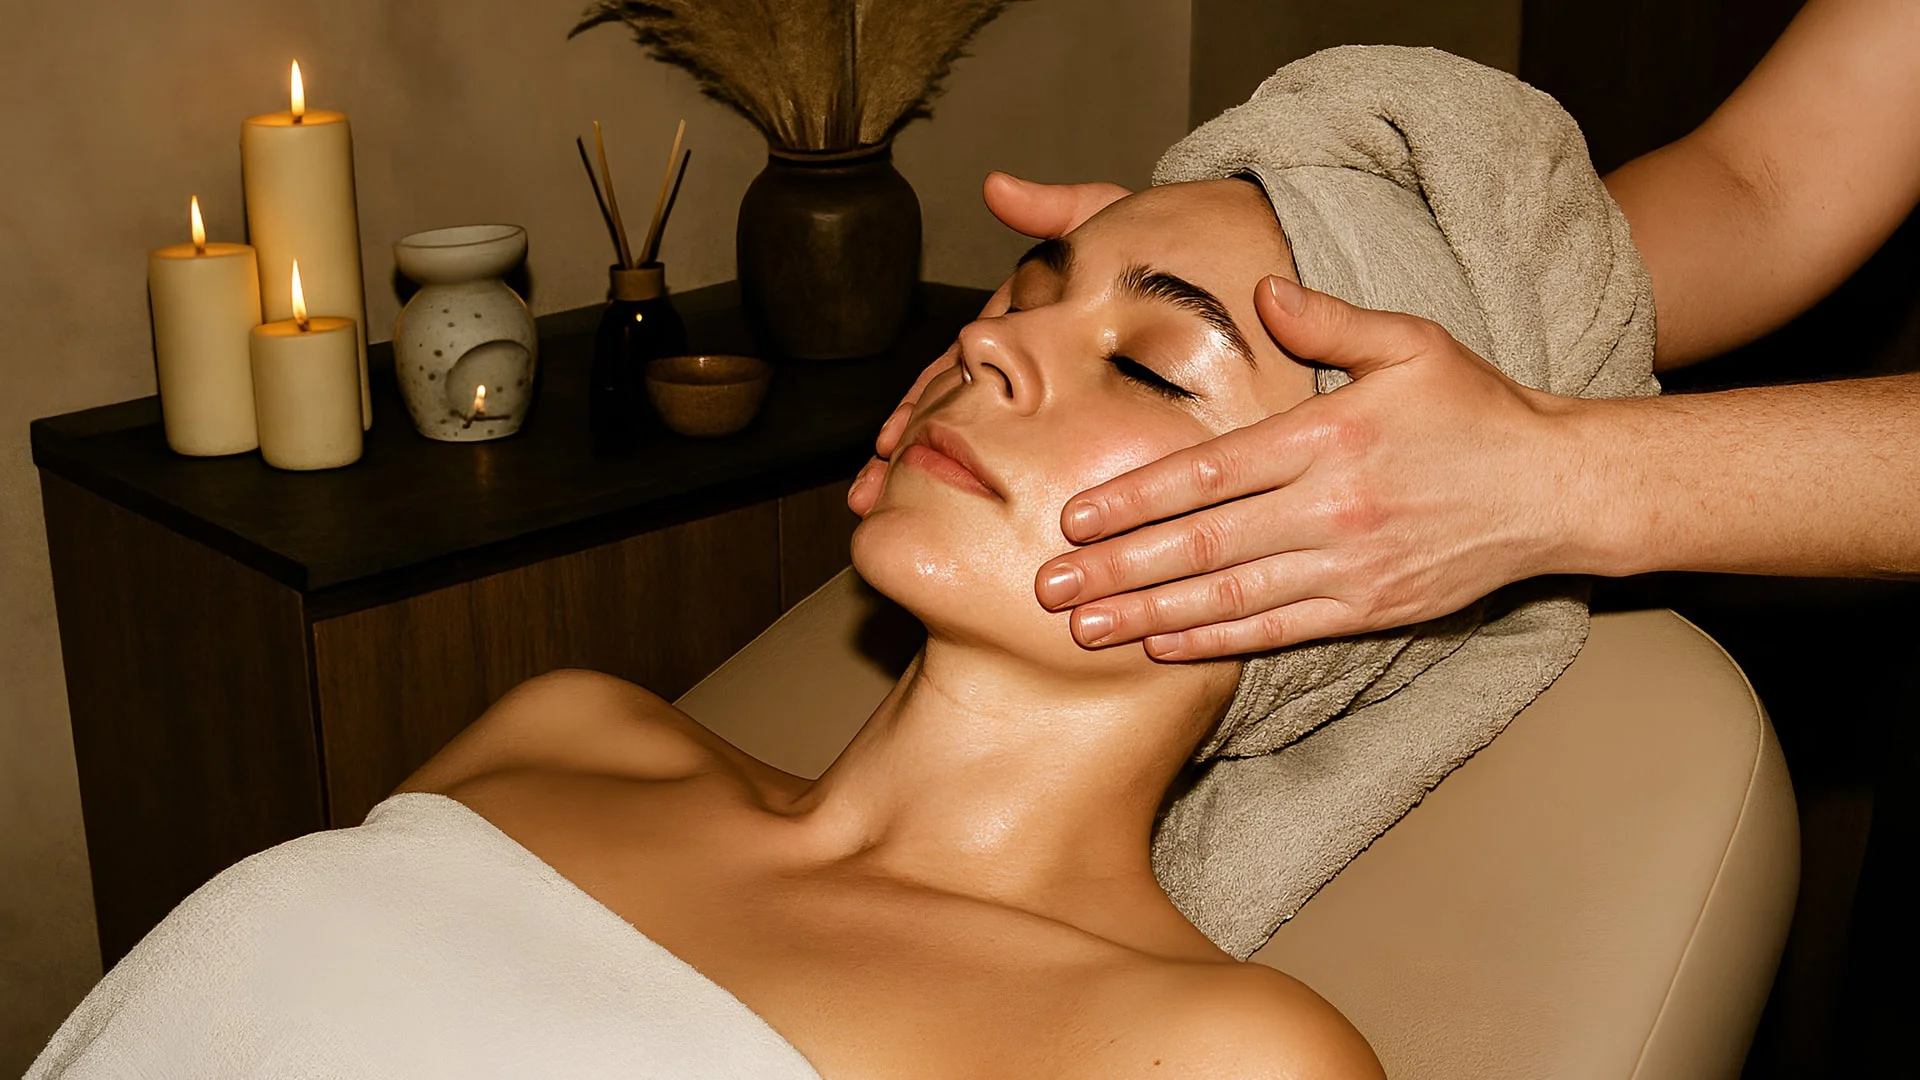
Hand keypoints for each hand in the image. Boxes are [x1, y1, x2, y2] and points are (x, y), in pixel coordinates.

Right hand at [847, 172, 1130, 514]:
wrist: (1225, 260)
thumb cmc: (1163, 246)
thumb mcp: (1109, 220)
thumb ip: (1055, 210)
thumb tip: (996, 188)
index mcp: (1025, 319)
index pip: (958, 368)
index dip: (920, 402)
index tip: (891, 440)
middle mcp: (1029, 357)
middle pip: (955, 413)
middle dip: (912, 455)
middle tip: (871, 492)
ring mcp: (1052, 388)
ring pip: (982, 436)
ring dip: (931, 473)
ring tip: (891, 508)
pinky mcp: (1085, 411)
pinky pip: (1030, 449)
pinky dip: (990, 475)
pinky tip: (961, 512)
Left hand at [1034, 276, 1584, 658]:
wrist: (1558, 488)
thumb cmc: (1475, 410)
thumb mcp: (1411, 343)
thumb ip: (1330, 320)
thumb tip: (1263, 291)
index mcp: (1329, 437)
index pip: (1210, 472)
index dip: (1137, 498)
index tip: (1075, 517)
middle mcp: (1331, 506)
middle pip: (1204, 543)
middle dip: (1118, 568)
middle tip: (1048, 588)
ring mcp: (1350, 565)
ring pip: (1230, 596)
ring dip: (1149, 614)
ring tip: (1085, 629)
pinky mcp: (1370, 608)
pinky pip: (1278, 629)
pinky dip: (1215, 641)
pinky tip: (1161, 645)